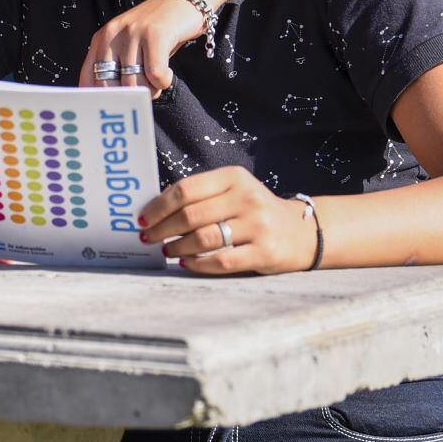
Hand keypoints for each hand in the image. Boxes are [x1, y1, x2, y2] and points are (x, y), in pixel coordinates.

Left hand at [80, 0, 208, 96]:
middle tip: (142, 96)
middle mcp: (112, 35)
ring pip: (134, 83)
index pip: (87, 78)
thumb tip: (111, 104)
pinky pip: (155, 75)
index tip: (106, 115)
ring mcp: (133, 33)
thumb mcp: (129, 46)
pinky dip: (163, 82)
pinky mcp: (155, 35)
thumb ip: (116, 69)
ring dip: (149, 91)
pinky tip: (167, 73)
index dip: (96, 101)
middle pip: (110, 86)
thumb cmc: (156, 32)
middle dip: (127, 99)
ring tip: (157, 81)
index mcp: (101, 39)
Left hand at [139, 166, 317, 275]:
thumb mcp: (233, 191)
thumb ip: (201, 196)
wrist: (300, 232)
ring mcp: (258, 225)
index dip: (158, 206)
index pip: (186, 189)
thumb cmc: (253, 210)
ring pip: (203, 238)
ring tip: (166, 250)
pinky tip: (185, 262)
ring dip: (176, 247)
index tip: (142, 218)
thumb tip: (155, 210)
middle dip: (162, 229)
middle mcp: (247, 198)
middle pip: (191, 215)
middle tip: (148, 238)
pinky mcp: (264, 252)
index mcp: (234, 177)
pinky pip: (221, 261)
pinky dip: (197, 263)